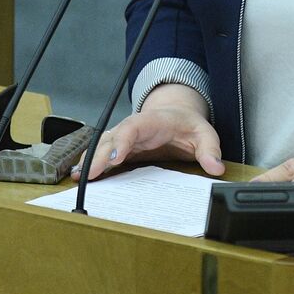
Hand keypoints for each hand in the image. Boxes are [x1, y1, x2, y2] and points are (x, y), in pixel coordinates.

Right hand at [72, 84, 224, 180]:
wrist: (177, 115)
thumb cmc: (188, 124)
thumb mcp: (204, 134)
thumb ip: (210, 150)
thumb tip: (216, 167)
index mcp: (151, 121)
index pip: (132, 128)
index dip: (122, 143)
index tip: (116, 160)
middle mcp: (132, 128)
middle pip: (111, 139)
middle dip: (99, 156)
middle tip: (89, 175)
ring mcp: (123, 138)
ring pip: (102, 146)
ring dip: (89, 161)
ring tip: (78, 178)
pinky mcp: (120, 149)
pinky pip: (103, 155)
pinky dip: (91, 164)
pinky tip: (81, 178)